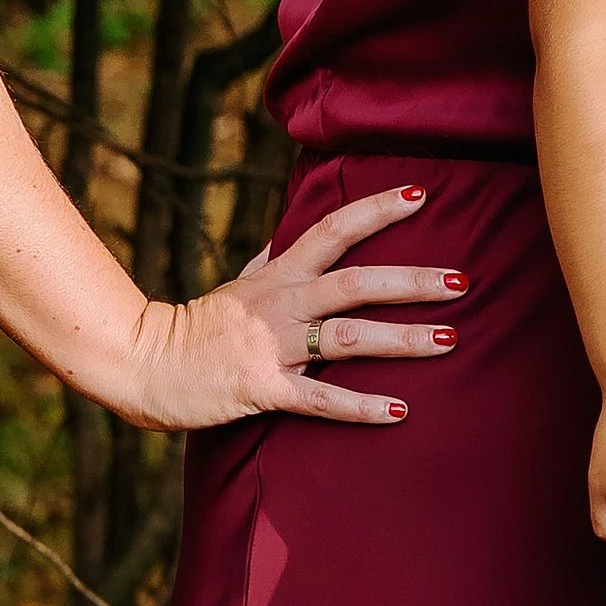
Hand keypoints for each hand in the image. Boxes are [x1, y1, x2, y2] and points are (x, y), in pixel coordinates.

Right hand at [120, 184, 461, 429]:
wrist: (143, 365)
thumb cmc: (194, 328)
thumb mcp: (234, 286)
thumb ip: (266, 263)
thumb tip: (284, 238)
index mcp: (278, 275)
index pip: (332, 229)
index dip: (376, 210)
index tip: (421, 194)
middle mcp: (281, 304)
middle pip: (355, 282)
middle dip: (412, 281)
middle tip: (462, 280)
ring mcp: (272, 346)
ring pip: (348, 337)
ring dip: (402, 338)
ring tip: (449, 339)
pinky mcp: (263, 388)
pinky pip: (319, 399)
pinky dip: (360, 406)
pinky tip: (399, 411)